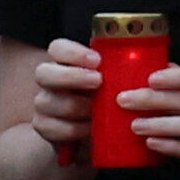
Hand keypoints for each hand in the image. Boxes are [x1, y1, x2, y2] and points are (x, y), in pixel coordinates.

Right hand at [26, 39, 102, 159]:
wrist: (91, 130)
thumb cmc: (104, 99)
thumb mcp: (111, 82)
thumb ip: (114, 72)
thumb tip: (135, 64)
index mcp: (63, 62)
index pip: (57, 48)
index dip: (73, 53)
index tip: (97, 60)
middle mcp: (48, 80)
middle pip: (44, 72)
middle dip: (72, 76)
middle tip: (98, 80)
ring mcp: (43, 104)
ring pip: (48, 102)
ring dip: (76, 106)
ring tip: (97, 111)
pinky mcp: (44, 126)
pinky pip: (55, 127)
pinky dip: (75, 128)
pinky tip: (90, 128)